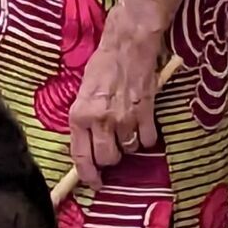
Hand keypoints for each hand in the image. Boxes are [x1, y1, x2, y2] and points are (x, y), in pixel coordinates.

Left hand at [69, 35, 160, 187]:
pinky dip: (146, 138)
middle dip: (110, 159)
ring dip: (128, 146)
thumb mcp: (81, 95)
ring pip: (128, 150)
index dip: (87, 175)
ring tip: (126, 129)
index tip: (94, 182)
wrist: (129, 44)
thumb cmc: (102, 66)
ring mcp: (125, 117)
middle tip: (112, 149)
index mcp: (80, 117)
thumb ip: (83, 122)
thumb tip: (87, 146)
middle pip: (107, 159)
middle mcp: (101, 121)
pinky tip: (142, 127)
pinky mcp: (146, 111)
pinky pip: (147, 139)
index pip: (81, 157)